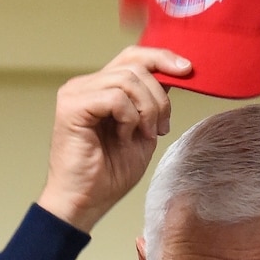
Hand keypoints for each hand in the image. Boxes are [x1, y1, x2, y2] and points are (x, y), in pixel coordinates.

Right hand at [37, 46, 192, 232]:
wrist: (85, 204)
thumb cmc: (109, 175)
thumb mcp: (143, 131)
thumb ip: (152, 102)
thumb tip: (172, 74)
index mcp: (100, 87)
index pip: (133, 56)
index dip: (162, 58)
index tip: (188, 71)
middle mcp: (84, 85)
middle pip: (135, 65)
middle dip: (159, 97)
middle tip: (160, 128)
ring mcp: (75, 93)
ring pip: (128, 80)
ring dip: (146, 110)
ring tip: (143, 136)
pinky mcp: (71, 107)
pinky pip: (115, 97)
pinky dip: (129, 118)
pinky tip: (123, 138)